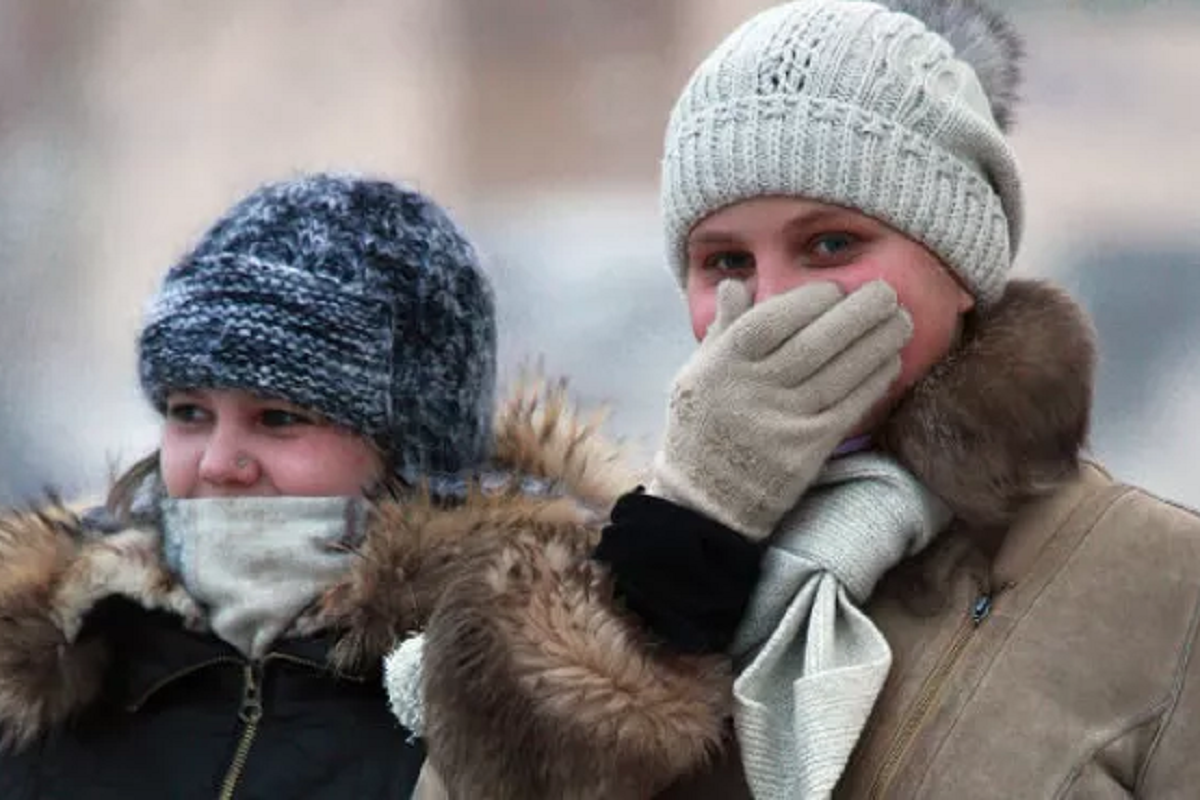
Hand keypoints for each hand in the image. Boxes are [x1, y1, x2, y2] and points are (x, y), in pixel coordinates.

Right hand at [649, 279, 911, 539]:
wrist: (705, 500)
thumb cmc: (701, 427)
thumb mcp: (696, 373)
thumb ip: (721, 330)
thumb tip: (736, 285)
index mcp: (723, 365)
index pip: (772, 320)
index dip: (810, 300)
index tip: (835, 289)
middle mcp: (752, 390)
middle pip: (814, 343)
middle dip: (858, 313)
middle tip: (887, 292)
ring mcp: (782, 421)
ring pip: (839, 372)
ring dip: (877, 342)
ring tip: (901, 320)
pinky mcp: (807, 450)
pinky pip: (848, 407)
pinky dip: (873, 381)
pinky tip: (890, 361)